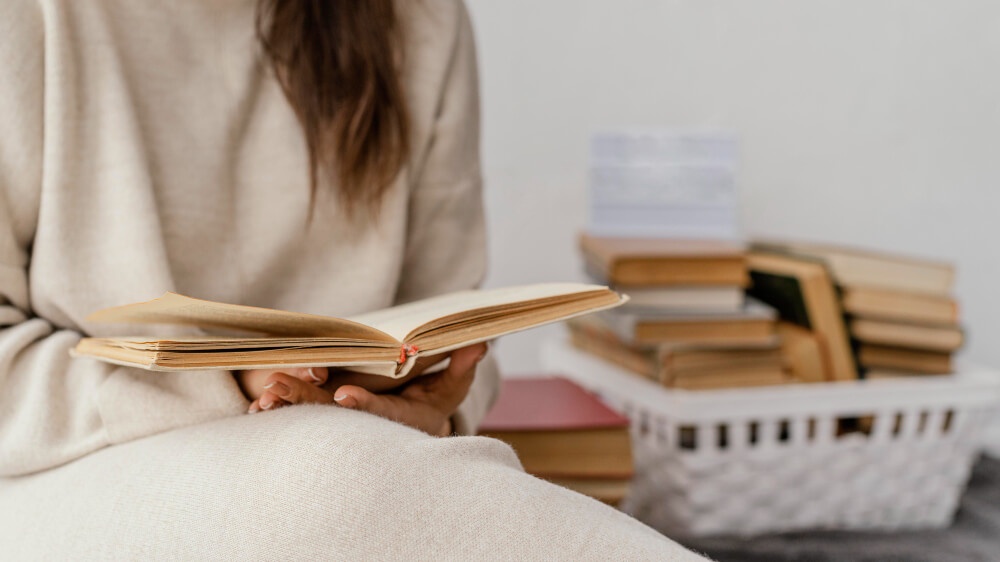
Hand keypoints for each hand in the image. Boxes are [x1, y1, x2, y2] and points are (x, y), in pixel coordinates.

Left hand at [235, 343, 487, 435]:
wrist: (405, 432)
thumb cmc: (430, 406)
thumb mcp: (451, 388)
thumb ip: (462, 368)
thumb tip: (479, 343)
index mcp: (400, 419)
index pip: (381, 414)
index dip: (363, 406)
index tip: (344, 396)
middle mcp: (369, 427)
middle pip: (335, 416)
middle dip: (307, 402)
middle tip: (280, 390)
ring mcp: (344, 425)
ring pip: (312, 415)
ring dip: (288, 403)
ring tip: (266, 392)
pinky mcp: (326, 417)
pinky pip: (300, 413)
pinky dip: (282, 406)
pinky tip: (260, 399)